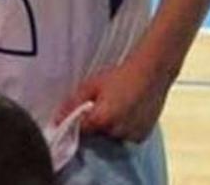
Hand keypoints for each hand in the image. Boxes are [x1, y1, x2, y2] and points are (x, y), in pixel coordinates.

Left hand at [56, 56, 171, 141]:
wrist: (152, 72)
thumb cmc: (120, 76)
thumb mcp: (91, 85)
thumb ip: (72, 103)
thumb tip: (57, 119)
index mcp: (102, 120)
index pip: (81, 131)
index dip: (76, 123)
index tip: (76, 115)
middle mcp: (117, 132)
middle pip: (97, 135)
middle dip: (94, 124)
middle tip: (99, 106)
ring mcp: (132, 136)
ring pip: (112, 137)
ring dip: (109, 127)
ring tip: (115, 107)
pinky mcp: (143, 136)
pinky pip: (127, 137)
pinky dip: (123, 129)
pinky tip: (126, 113)